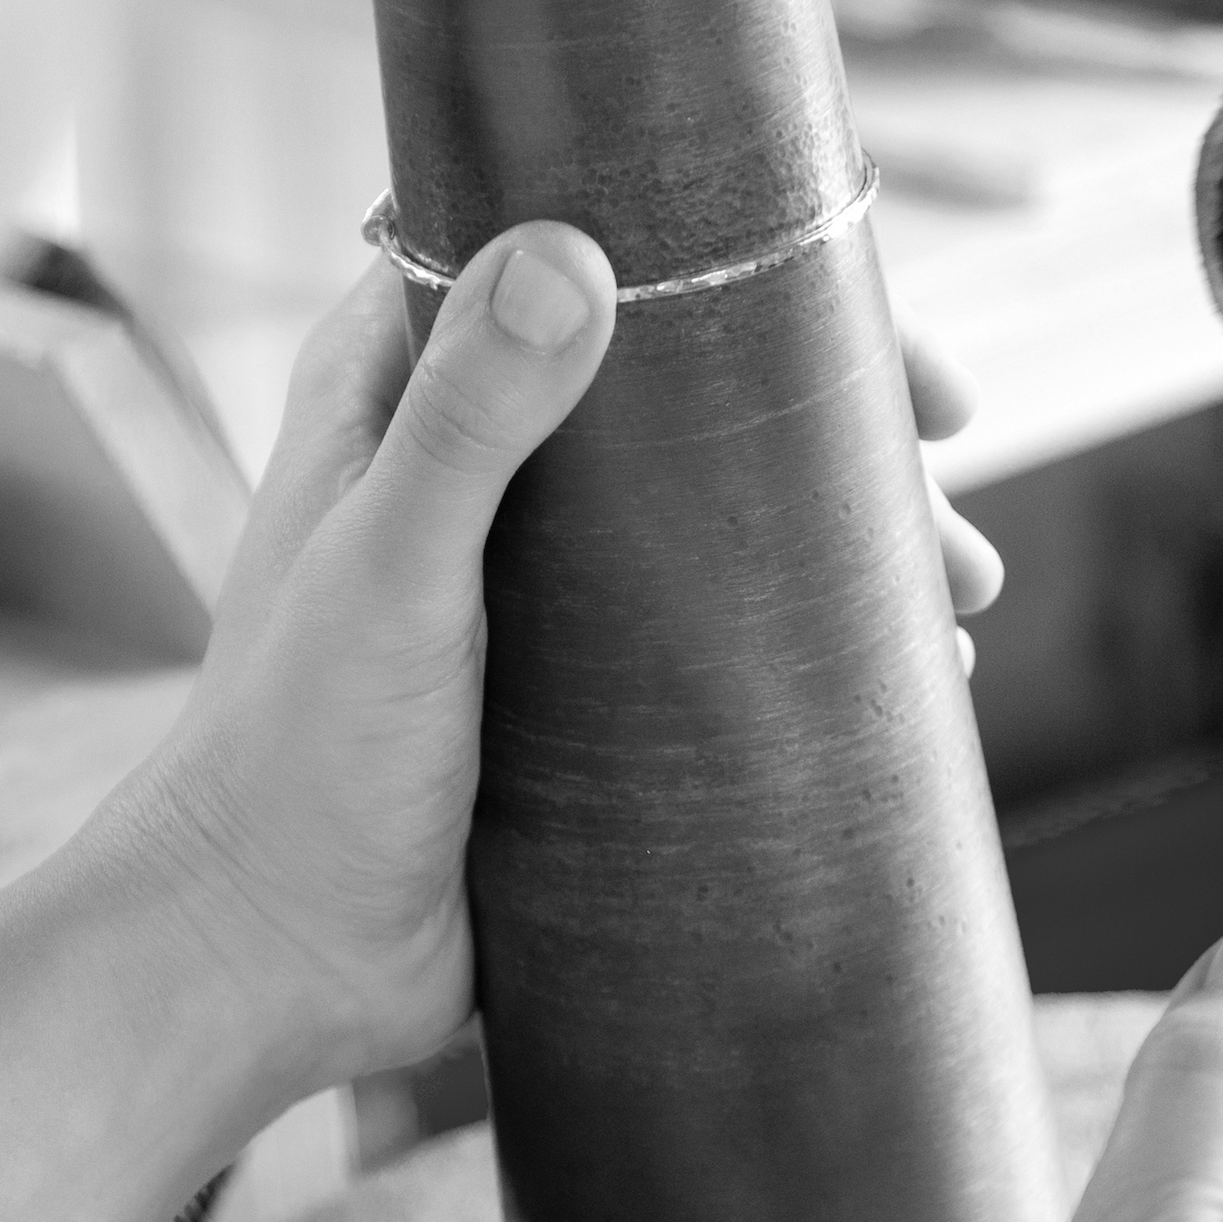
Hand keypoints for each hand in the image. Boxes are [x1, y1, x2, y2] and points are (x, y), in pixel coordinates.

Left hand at [126, 227, 999, 1094]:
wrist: (268, 963)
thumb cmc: (293, 759)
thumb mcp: (391, 569)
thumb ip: (469, 418)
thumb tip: (573, 261)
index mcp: (401, 396)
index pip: (570, 259)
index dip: (718, 258)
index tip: (846, 297)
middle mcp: (474, 473)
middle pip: (681, 393)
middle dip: (824, 422)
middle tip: (941, 472)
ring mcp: (532, 591)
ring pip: (713, 520)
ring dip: (840, 544)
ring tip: (954, 602)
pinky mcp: (577, 702)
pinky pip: (712, 643)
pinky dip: (809, 647)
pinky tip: (904, 684)